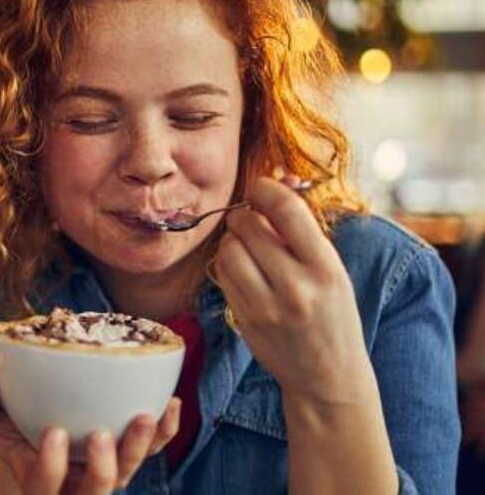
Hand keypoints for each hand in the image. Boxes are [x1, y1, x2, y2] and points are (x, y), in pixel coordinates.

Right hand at [0, 368, 180, 493]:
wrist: (35, 415)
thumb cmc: (5, 415)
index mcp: (37, 476)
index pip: (44, 487)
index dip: (50, 468)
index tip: (53, 431)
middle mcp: (75, 481)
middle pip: (94, 494)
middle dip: (102, 470)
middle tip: (99, 435)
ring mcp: (105, 467)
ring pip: (127, 473)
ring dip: (139, 448)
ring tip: (145, 415)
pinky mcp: (128, 448)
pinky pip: (154, 448)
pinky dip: (166, 430)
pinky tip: (170, 403)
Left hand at [212, 176, 370, 401]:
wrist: (328, 374)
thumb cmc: (332, 312)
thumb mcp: (331, 269)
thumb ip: (302, 229)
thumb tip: (276, 180)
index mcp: (325, 269)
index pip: (287, 210)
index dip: (266, 189)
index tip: (261, 187)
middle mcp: (295, 288)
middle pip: (248, 226)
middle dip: (246, 216)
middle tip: (253, 221)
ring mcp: (266, 307)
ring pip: (228, 249)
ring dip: (234, 240)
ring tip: (250, 249)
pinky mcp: (244, 319)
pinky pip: (223, 275)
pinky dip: (229, 264)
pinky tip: (246, 272)